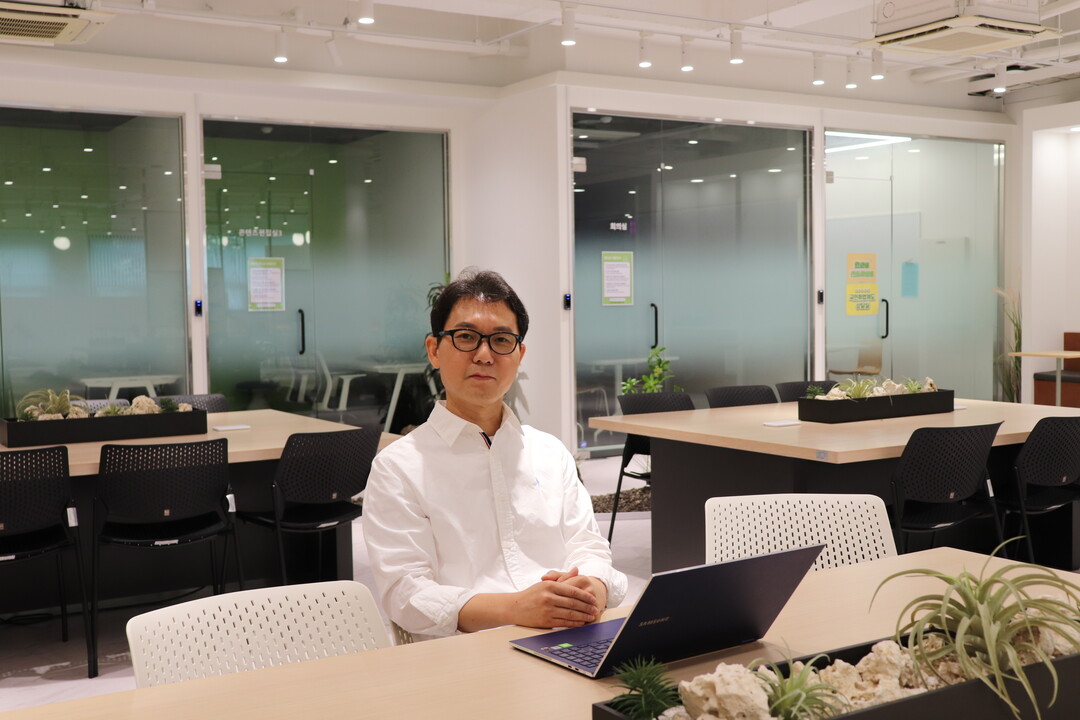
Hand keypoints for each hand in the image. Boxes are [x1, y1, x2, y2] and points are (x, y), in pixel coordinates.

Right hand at [456, 569, 607, 632]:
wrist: (514, 607)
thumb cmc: (531, 595)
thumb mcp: (545, 583)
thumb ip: (562, 578)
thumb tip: (576, 570)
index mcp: (550, 585)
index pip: (572, 591)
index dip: (585, 596)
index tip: (593, 599)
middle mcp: (549, 597)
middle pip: (573, 602)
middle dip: (587, 607)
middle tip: (595, 609)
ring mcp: (547, 609)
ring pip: (570, 613)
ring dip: (583, 616)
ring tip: (591, 617)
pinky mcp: (545, 620)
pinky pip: (564, 622)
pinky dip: (574, 623)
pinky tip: (581, 623)